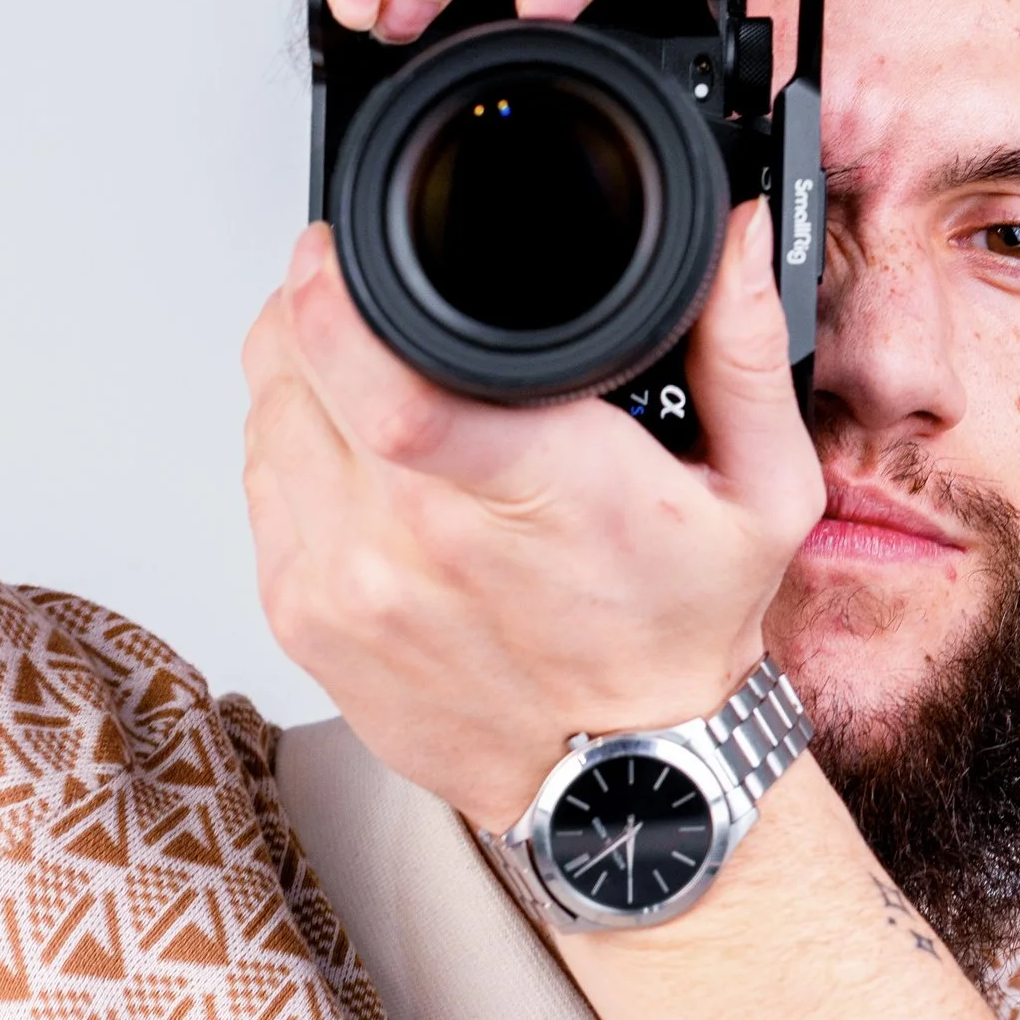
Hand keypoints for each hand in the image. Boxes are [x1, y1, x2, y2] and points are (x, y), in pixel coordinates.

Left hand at [242, 203, 823, 827]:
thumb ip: (744, 350)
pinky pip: (258, 485)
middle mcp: (426, 546)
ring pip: (266, 417)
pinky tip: (351, 454)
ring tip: (362, 373)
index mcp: (542, 496)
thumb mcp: (761, 493)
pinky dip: (288, 447)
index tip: (339, 249)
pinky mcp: (305, 619)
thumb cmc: (680, 640)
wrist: (622, 785)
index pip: (396, 390)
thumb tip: (732, 234)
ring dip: (296, 371)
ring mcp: (351, 587)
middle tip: (359, 292)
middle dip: (314, 305)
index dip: (339, 300)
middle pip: (301, 373)